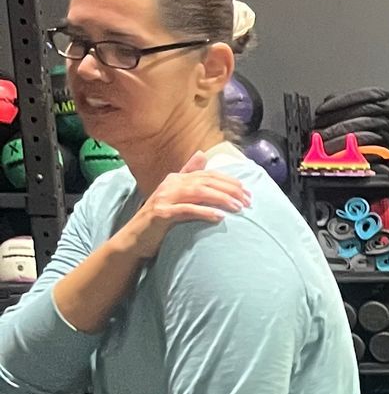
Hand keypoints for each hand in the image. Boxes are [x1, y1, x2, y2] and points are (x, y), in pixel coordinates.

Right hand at [120, 151, 249, 260]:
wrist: (135, 239)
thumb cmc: (160, 220)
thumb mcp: (176, 196)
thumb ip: (189, 176)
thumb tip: (202, 154)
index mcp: (176, 179)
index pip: (207, 175)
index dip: (229, 181)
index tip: (247, 191)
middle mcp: (170, 184)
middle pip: (205, 181)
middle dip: (230, 189)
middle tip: (248, 200)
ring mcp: (164, 197)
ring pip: (198, 192)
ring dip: (221, 199)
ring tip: (238, 207)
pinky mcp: (161, 213)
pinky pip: (186, 210)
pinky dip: (204, 212)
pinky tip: (220, 217)